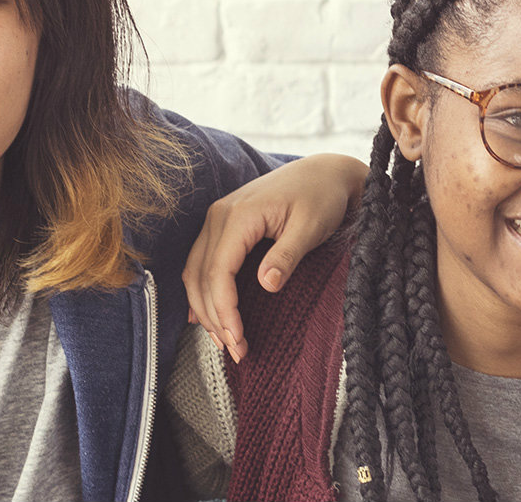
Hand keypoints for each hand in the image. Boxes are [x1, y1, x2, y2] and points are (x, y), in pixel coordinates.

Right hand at [182, 153, 368, 361]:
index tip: (239, 339)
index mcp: (238, 216)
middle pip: (201, 276)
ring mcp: (217, 219)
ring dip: (205, 308)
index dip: (224, 310)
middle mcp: (219, 216)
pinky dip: (202, 290)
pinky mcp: (223, 225)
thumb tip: (267, 284)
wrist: (325, 172)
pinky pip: (201, 262)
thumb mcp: (311, 226)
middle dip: (215, 317)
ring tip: (226, 340)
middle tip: (237, 350)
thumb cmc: (322, 196)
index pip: (219, 272)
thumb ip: (288, 254)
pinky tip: (206, 316)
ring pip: (196, 271)